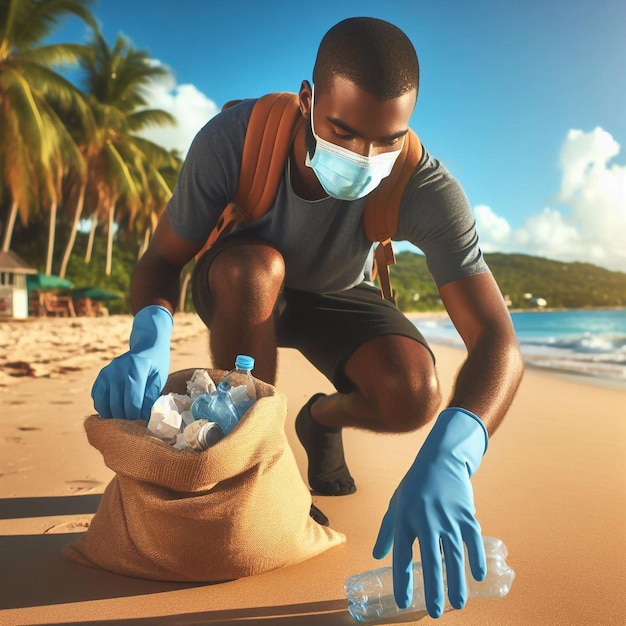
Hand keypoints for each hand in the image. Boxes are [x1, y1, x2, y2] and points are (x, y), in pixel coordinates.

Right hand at [91, 305, 172, 419]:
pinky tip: (117, 409)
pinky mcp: (100, 376)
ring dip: (114, 416)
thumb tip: (143, 416)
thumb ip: (151, 396)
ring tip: (126, 419)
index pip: (132, 401)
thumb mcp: (159, 378)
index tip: (144, 422)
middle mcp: (117, 369)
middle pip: (116, 405)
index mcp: (135, 368)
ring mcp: (106, 372)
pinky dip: (105, 408)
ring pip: (104, 405)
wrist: (147, 344)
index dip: (137, 416)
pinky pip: (98, 399)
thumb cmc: (156, 363)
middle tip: (136, 423)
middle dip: (127, 419)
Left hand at [373, 408, 488, 617]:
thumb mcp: (395, 504)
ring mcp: (448, 518)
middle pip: (431, 561)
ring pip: (454, 556)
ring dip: (456, 582)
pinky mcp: (466, 514)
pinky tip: (477, 576)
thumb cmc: (414, 485)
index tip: (403, 602)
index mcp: (405, 518)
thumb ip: (386, 531)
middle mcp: (426, 520)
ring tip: (457, 604)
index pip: (402, 555)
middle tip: (433, 612)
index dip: (402, 580)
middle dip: (433, 589)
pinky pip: (472, 541)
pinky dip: (476, 559)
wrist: (440, 460)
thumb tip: (377, 556)